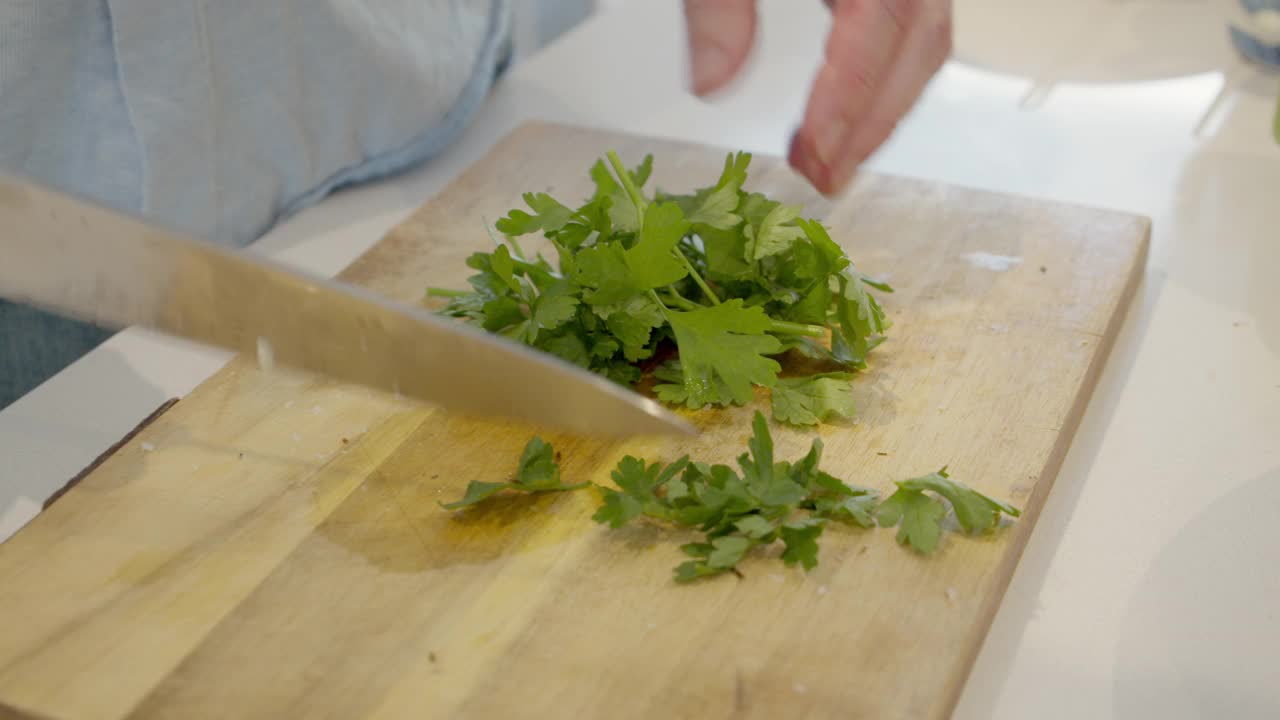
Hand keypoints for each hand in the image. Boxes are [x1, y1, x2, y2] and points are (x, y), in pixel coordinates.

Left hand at [683, 0, 952, 194]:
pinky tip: (844, 115)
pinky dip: (886, 80)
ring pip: (926, 41)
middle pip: (919, 43)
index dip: (849, 96)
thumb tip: (710, 85)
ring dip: (882, 110)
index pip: (879, 24)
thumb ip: (717, 7)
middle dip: (872, 123)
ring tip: (826, 162)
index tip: (815, 154)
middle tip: (821, 181)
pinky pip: (913, 29)